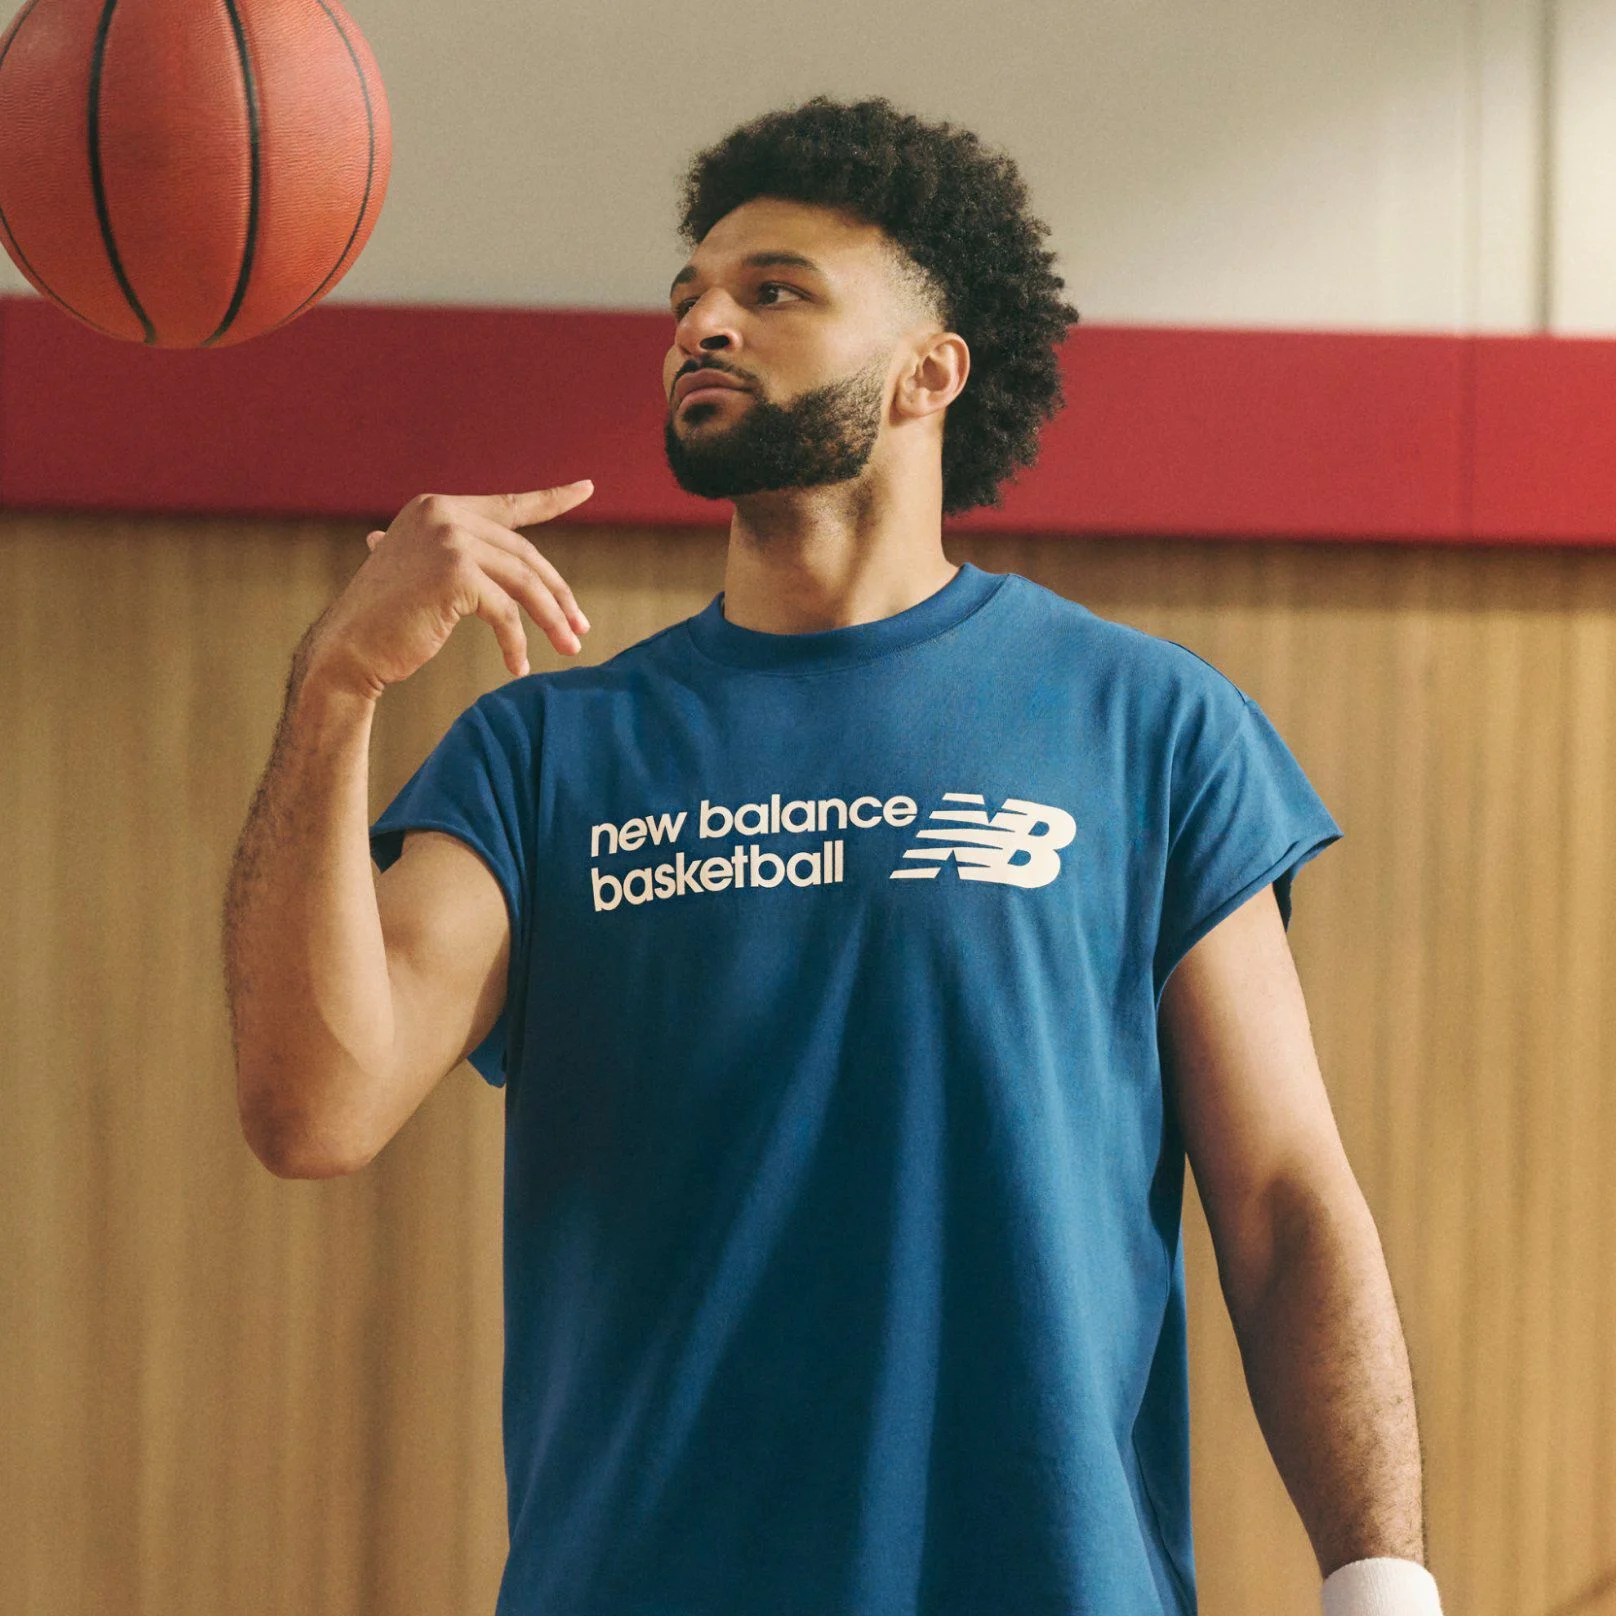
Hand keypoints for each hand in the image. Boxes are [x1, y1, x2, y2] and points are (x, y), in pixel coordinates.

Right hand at [306, 482, 594, 698]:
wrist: (347, 650)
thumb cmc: (385, 622)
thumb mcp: (420, 576)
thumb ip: (455, 559)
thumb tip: (504, 572)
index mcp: (436, 508)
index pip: (507, 505)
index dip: (550, 498)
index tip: (586, 488)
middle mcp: (442, 515)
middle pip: (523, 554)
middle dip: (557, 593)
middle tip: (580, 627)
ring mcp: (449, 540)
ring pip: (523, 583)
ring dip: (551, 619)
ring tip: (569, 647)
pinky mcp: (455, 574)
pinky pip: (505, 612)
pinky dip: (515, 642)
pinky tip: (516, 666)